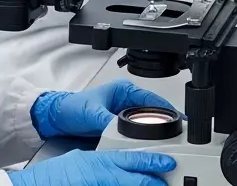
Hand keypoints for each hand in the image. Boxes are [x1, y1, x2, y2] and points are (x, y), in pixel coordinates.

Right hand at [8, 150, 175, 185]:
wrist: (37, 184)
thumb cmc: (56, 174)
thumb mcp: (83, 160)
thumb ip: (103, 164)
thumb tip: (119, 167)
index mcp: (102, 161)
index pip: (134, 159)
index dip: (154, 162)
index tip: (169, 163)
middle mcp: (104, 175)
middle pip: (139, 179)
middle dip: (155, 183)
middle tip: (168, 183)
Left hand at [31, 79, 175, 138]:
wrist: (56, 119)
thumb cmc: (71, 108)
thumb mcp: (92, 114)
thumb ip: (108, 122)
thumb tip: (121, 130)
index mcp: (124, 90)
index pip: (153, 100)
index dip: (169, 111)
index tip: (180, 122)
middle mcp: (126, 100)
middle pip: (154, 113)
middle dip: (166, 125)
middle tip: (178, 137)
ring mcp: (123, 113)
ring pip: (147, 124)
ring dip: (155, 133)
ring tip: (166, 143)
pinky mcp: (119, 126)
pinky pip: (137, 133)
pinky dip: (144, 139)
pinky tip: (148, 147)